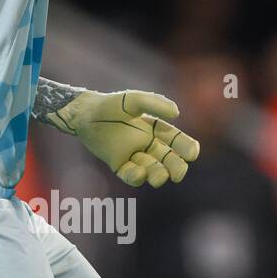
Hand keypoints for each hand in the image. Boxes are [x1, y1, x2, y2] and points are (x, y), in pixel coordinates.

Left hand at [50, 89, 200, 186]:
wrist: (84, 114)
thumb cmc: (110, 105)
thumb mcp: (133, 100)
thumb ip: (154, 104)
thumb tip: (177, 114)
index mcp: (155, 129)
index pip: (176, 140)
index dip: (186, 147)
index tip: (192, 154)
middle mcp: (147, 144)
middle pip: (168, 159)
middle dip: (176, 168)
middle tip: (178, 174)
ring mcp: (134, 156)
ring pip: (152, 170)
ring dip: (158, 175)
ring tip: (160, 177)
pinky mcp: (119, 165)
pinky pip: (131, 175)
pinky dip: (136, 177)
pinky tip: (139, 172)